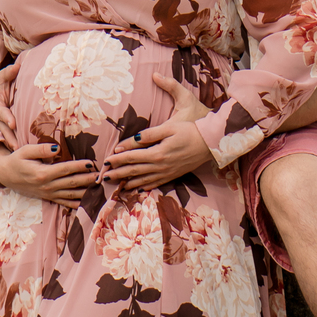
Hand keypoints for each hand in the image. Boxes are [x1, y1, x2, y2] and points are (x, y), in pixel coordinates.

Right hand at [0, 62, 18, 147]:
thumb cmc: (0, 83)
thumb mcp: (3, 76)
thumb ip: (8, 73)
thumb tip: (16, 66)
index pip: (1, 112)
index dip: (7, 117)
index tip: (13, 123)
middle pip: (3, 128)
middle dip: (9, 138)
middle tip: (17, 147)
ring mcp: (0, 124)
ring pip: (6, 135)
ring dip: (13, 143)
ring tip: (21, 152)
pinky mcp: (6, 127)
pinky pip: (11, 136)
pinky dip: (16, 142)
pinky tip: (25, 151)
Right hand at [0, 142, 98, 209]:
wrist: (6, 175)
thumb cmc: (17, 160)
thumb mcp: (25, 151)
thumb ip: (41, 150)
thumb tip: (57, 148)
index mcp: (42, 173)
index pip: (65, 169)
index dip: (80, 166)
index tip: (92, 163)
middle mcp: (47, 186)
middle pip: (72, 183)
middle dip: (88, 179)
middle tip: (102, 175)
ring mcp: (49, 194)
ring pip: (71, 194)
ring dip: (86, 192)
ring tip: (100, 187)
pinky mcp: (49, 198)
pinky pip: (65, 203)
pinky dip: (77, 204)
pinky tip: (88, 203)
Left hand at [104, 74, 210, 192]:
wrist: (212, 142)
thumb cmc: (191, 130)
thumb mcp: (169, 127)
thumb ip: (149, 134)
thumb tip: (131, 139)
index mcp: (158, 153)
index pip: (132, 157)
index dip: (117, 159)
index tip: (105, 161)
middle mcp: (161, 166)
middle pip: (134, 171)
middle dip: (118, 173)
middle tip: (104, 177)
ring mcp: (168, 172)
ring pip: (143, 179)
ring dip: (128, 182)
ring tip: (116, 185)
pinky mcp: (174, 174)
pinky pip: (156, 183)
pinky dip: (144, 186)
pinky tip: (138, 188)